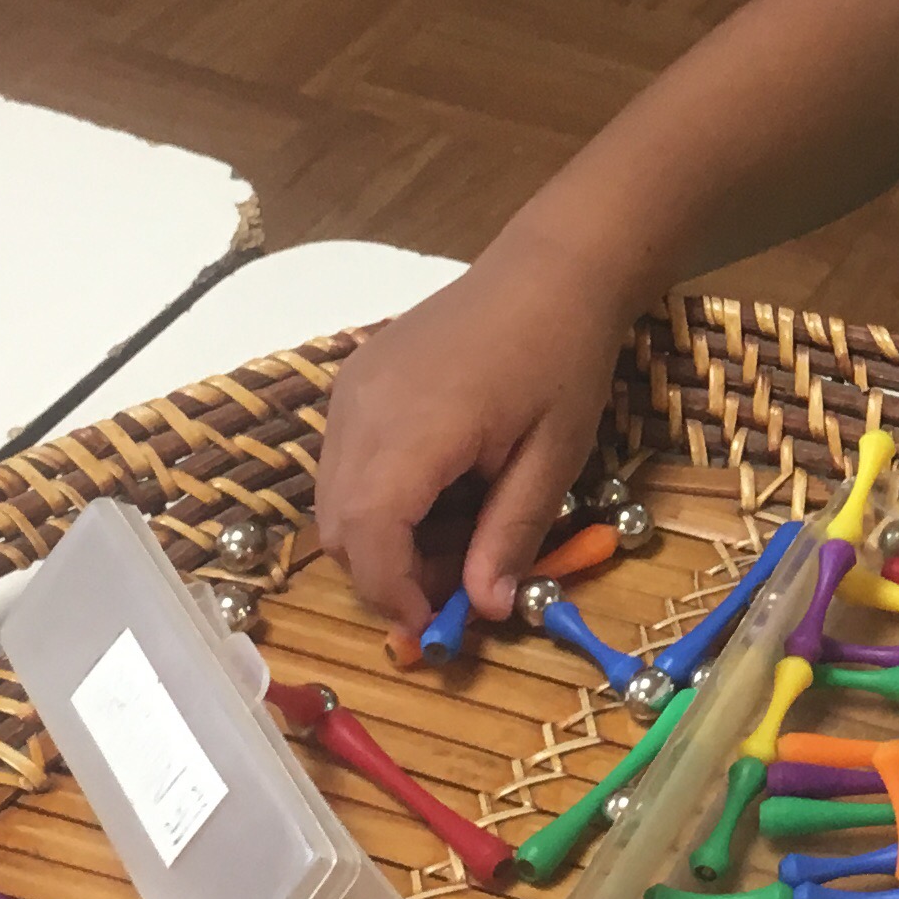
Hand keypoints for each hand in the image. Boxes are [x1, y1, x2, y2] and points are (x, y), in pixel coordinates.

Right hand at [310, 255, 627, 650]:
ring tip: (461, 532)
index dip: (394, 595)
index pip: (368, 538)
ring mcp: (350, 391)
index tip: (437, 629)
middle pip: (339, 527)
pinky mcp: (354, 382)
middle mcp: (361, 409)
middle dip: (390, 575)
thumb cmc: (564, 358)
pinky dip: (381, 498)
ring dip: (386, 538)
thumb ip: (510, 535)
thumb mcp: (554, 457)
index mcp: (412, 427)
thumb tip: (486, 610)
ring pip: (335, 499)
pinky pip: (345, 463)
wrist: (550, 269)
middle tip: (460, 586)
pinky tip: (444, 490)